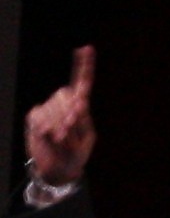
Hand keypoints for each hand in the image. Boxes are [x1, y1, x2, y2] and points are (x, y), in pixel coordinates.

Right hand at [25, 46, 96, 184]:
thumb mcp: (86, 140)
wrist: (57, 169)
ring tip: (61, 142)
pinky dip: (48, 133)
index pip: (83, 84)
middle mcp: (63, 103)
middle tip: (70, 136)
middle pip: (67, 98)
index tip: (87, 48)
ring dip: (61, 130)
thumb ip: (83, 121)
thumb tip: (77, 103)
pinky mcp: (35, 117)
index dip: (85, 67)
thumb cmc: (75, 155)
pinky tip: (50, 140)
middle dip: (70, 118)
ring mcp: (47, 108)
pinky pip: (43, 121)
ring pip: (56, 112)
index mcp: (80, 107)